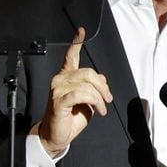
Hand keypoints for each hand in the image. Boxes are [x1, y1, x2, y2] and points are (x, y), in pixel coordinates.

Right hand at [33, 27, 112, 155]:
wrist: (58, 135)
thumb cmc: (71, 118)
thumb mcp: (88, 101)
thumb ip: (93, 88)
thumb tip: (102, 78)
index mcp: (66, 77)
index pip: (71, 56)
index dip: (76, 43)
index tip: (81, 31)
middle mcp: (60, 79)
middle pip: (88, 72)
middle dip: (103, 86)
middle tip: (108, 99)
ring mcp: (57, 89)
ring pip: (86, 84)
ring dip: (99, 98)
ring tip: (102, 108)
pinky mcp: (58, 100)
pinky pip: (81, 94)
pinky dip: (93, 101)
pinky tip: (97, 110)